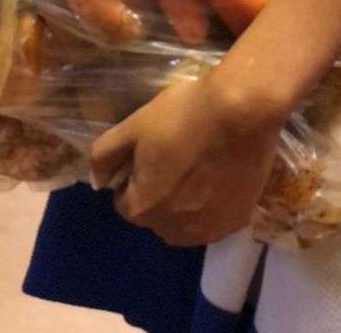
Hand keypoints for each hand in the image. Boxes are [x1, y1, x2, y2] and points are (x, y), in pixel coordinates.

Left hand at [90, 73, 283, 247]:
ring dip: (185, 205)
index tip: (150, 152)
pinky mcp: (237, 221)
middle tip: (176, 156)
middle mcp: (173, 230)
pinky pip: (214, 220)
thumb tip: (98, 182)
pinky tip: (221, 176)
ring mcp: (208, 229)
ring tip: (200, 167)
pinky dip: (213, 205)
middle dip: (159, 193)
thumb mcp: (134, 124)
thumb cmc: (184, 114)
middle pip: (155, 215)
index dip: (133, 175)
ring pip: (185, 223)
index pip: (124, 202)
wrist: (243, 111)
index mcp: (142, 207)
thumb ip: (104, 155)